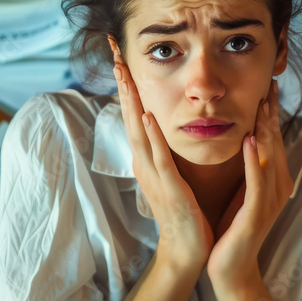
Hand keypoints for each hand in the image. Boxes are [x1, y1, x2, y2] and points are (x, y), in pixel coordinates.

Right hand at [110, 40, 212, 273]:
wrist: (187, 249)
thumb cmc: (185, 210)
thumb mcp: (173, 172)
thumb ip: (167, 148)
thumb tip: (165, 123)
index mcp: (147, 157)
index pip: (134, 113)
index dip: (127, 84)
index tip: (121, 55)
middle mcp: (144, 162)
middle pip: (128, 114)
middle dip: (122, 82)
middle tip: (114, 51)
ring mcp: (153, 174)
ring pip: (138, 130)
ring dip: (131, 100)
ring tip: (125, 73)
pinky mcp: (168, 188)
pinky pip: (159, 157)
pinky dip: (152, 135)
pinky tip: (148, 116)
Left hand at [206, 79, 292, 287]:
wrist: (229, 268)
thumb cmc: (232, 227)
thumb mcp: (240, 189)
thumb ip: (247, 166)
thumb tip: (243, 136)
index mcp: (273, 180)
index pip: (272, 139)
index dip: (271, 112)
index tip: (268, 85)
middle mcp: (277, 186)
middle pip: (275, 142)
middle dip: (272, 113)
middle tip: (270, 84)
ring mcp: (270, 200)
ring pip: (269, 157)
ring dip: (265, 129)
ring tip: (261, 103)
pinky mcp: (257, 213)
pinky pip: (257, 181)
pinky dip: (253, 158)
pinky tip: (248, 139)